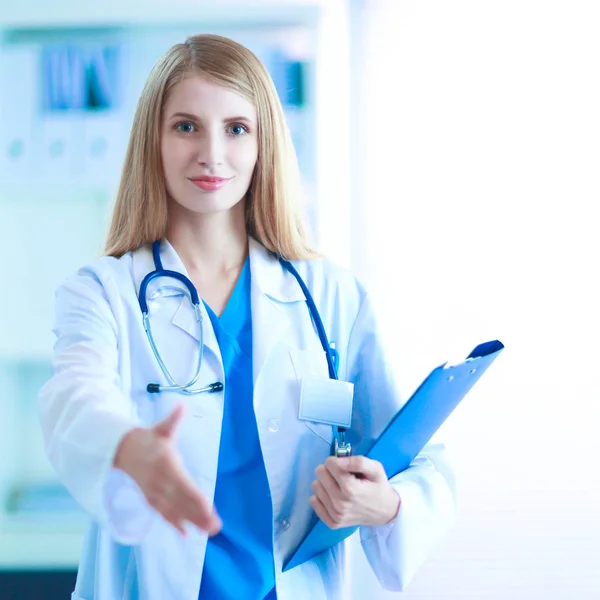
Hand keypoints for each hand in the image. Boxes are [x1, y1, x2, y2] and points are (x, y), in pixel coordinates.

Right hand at [113, 404, 221, 536]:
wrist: (123, 450)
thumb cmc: (149, 438)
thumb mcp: (161, 427)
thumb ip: (173, 419)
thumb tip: (182, 405)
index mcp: (165, 464)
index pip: (183, 484)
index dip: (195, 498)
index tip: (209, 508)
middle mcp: (160, 482)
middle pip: (182, 502)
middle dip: (199, 515)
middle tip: (216, 527)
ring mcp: (154, 492)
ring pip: (175, 511)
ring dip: (192, 522)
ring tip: (209, 531)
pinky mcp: (151, 498)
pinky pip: (164, 514)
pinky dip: (174, 524)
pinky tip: (187, 533)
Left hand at [310, 455, 399, 528]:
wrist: (385, 512)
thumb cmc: (378, 487)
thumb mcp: (375, 469)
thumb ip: (358, 462)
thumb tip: (338, 461)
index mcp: (351, 489)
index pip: (329, 464)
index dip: (337, 461)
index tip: (345, 466)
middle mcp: (340, 503)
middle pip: (320, 473)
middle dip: (330, 470)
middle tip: (342, 475)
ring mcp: (335, 515)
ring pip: (316, 486)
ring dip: (325, 483)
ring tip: (339, 486)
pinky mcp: (332, 523)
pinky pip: (314, 502)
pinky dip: (322, 496)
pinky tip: (333, 496)